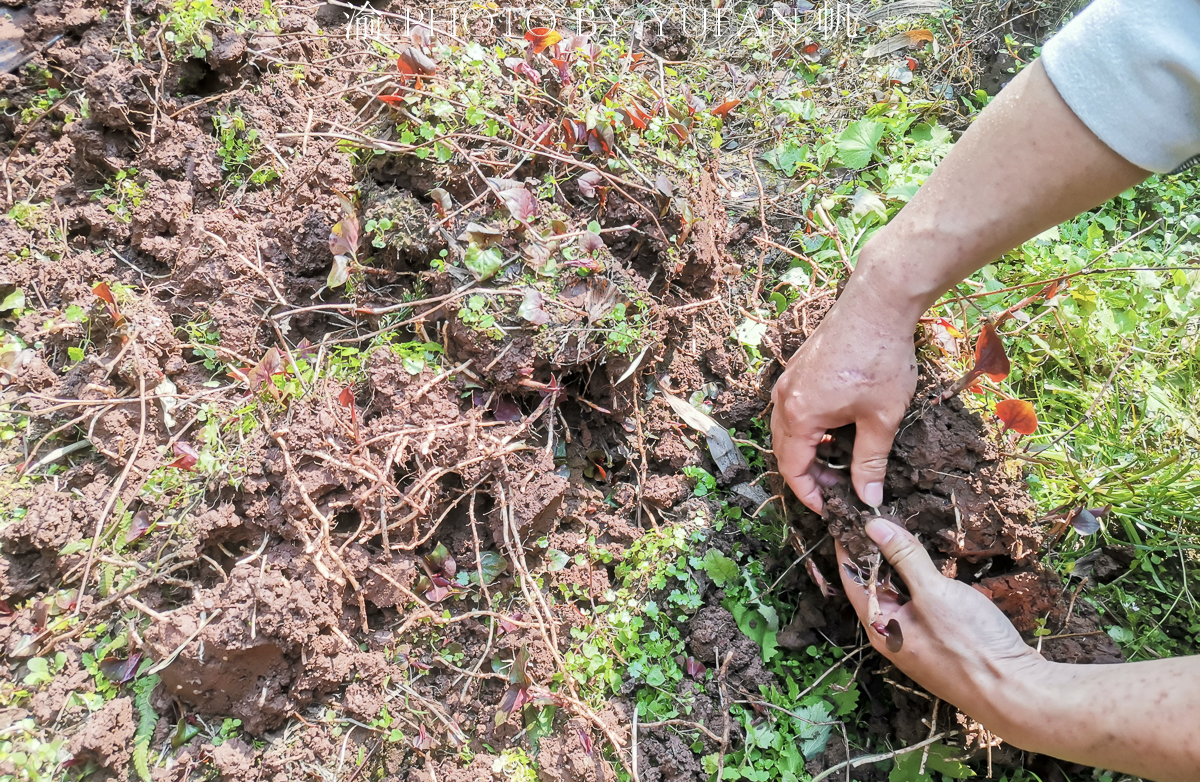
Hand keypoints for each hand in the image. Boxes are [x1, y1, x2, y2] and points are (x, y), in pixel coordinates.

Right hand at [770, 280, 918, 512]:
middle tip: (838, 490)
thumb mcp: (881, 419)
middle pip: (784, 451)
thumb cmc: (880, 359)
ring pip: (787, 430)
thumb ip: (870, 462)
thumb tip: (867, 498)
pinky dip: (809, 429)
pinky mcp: (799, 368)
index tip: (831, 508)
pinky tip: (835, 431)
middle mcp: (784, 399)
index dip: (809, 494)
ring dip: (808, 452)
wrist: (878, 303)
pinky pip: (793, 409)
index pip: (792, 469)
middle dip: (808, 475)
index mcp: (799, 415)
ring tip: (838, 463)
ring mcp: (788, 381)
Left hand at [836, 517, 1044, 715]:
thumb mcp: (933, 592)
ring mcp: (918, 640)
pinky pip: (923, 605)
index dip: (849, 546)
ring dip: (901, 565)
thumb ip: (903, 557)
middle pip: (876, 586)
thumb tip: (873, 526)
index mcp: (880, 626)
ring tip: (901, 531)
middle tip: (878, 517)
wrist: (1015, 690)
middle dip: (876, 553)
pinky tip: (931, 565)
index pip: (853, 578)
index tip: (848, 517)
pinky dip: (923, 582)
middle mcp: (893, 635)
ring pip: (902, 595)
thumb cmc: (970, 643)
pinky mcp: (942, 641)